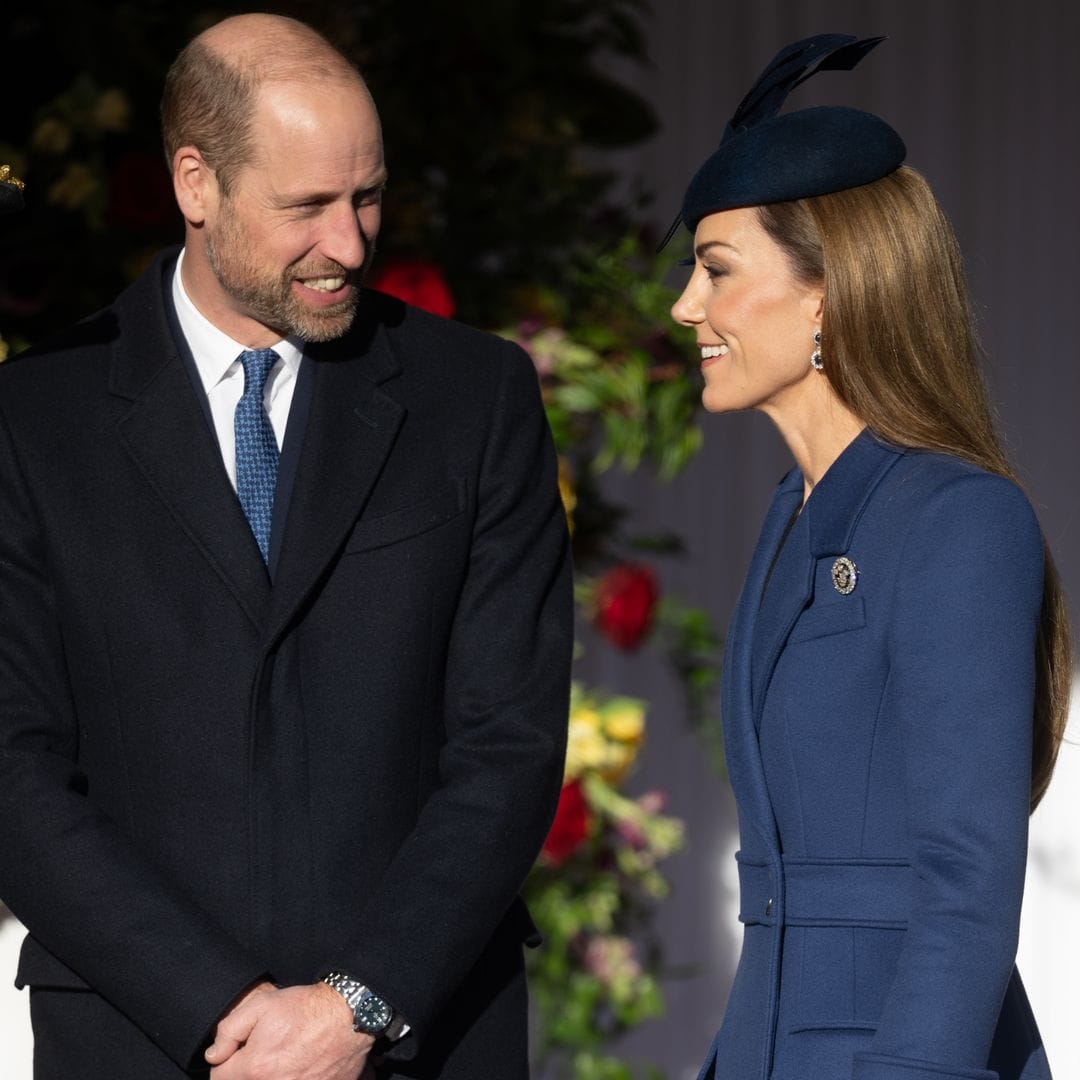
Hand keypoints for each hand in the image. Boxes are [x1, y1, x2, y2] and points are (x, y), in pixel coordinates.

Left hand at [206, 981, 374, 1078]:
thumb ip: (229, 1030)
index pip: (219, 1078)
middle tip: (262, 1057)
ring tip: (281, 1062)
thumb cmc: (306, 1009)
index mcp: (253, 1069)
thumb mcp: (262, 1005)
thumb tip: (214, 1056)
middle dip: (246, 1073)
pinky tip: (297, 1070)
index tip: (237, 1052)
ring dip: (268, 1077)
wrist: (349, 1016)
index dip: (225, 1062)